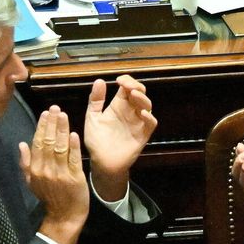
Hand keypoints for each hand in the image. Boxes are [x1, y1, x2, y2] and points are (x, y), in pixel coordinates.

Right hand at [19, 106, 89, 243]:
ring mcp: (60, 173)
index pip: (37, 143)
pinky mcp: (75, 177)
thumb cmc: (49, 196)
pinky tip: (74, 134)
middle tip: (55, 108)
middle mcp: (46, 170)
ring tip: (63, 115)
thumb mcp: (31, 182)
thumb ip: (25, 163)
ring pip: (60, 148)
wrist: (64, 216)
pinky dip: (73, 146)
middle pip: (48, 142)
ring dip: (62, 130)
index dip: (41, 127)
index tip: (45, 113)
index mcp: (35, 169)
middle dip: (52, 124)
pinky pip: (73, 159)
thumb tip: (21, 144)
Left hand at [83, 75, 156, 201]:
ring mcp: (138, 123)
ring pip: (147, 105)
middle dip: (136, 86)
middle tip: (127, 85)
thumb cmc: (96, 141)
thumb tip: (99, 80)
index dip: (126, 81)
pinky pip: (151, 124)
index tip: (119, 80)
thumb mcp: (92, 118)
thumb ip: (95, 100)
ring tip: (134, 95)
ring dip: (142, 99)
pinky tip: (142, 113)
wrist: (101, 163)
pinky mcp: (143, 135)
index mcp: (118, 105)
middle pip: (140, 93)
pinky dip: (149, 117)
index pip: (127, 87)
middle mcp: (130, 112)